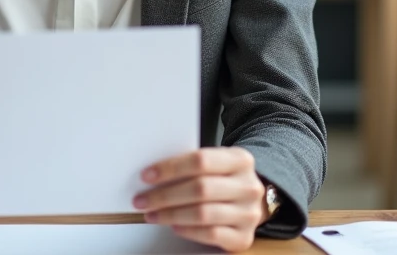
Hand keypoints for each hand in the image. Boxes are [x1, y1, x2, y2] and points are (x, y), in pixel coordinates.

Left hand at [133, 147, 266, 252]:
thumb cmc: (226, 180)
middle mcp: (248, 186)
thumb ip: (193, 165)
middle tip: (142, 200)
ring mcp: (248, 214)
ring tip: (152, 214)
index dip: (171, 168)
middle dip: (164, 195)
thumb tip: (154, 174)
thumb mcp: (218, 163)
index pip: (201, 160)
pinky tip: (174, 226)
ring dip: (171, 215)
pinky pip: (211, 234)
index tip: (147, 175)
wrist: (254, 202)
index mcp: (240, 160)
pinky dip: (188, 231)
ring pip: (203, 214)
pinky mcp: (244, 237)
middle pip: (200, 188)